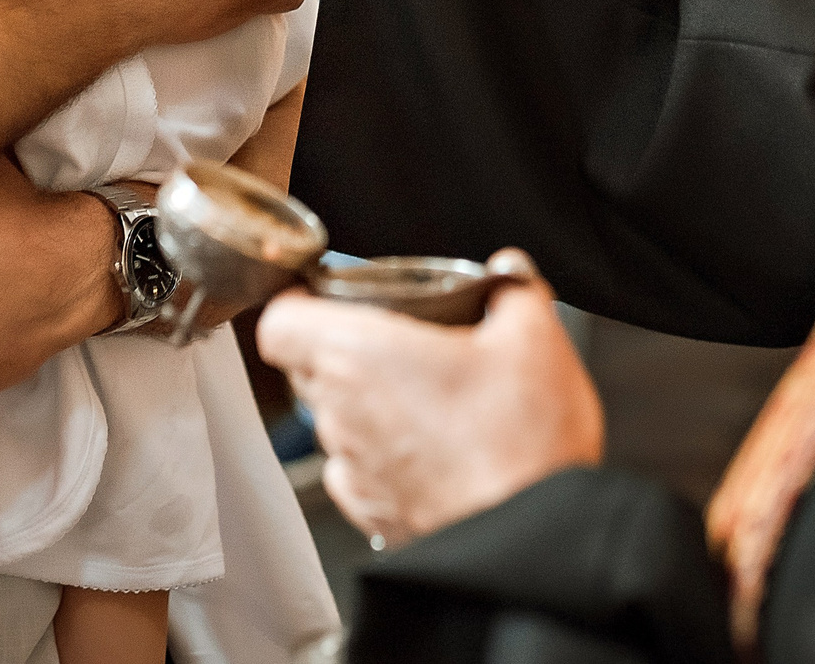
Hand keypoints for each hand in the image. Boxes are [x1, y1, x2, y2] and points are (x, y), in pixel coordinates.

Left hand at [257, 250, 603, 547]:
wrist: (535, 538)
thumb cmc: (522, 441)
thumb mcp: (534, 337)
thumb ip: (512, 290)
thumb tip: (509, 276)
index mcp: (359, 354)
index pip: (279, 323)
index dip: (299, 303)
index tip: (329, 296)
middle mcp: (340, 412)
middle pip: (307, 367)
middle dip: (345, 348)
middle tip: (402, 340)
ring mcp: (353, 468)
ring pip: (335, 419)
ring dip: (369, 404)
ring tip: (432, 398)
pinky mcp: (373, 513)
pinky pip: (357, 469)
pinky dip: (383, 454)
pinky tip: (434, 448)